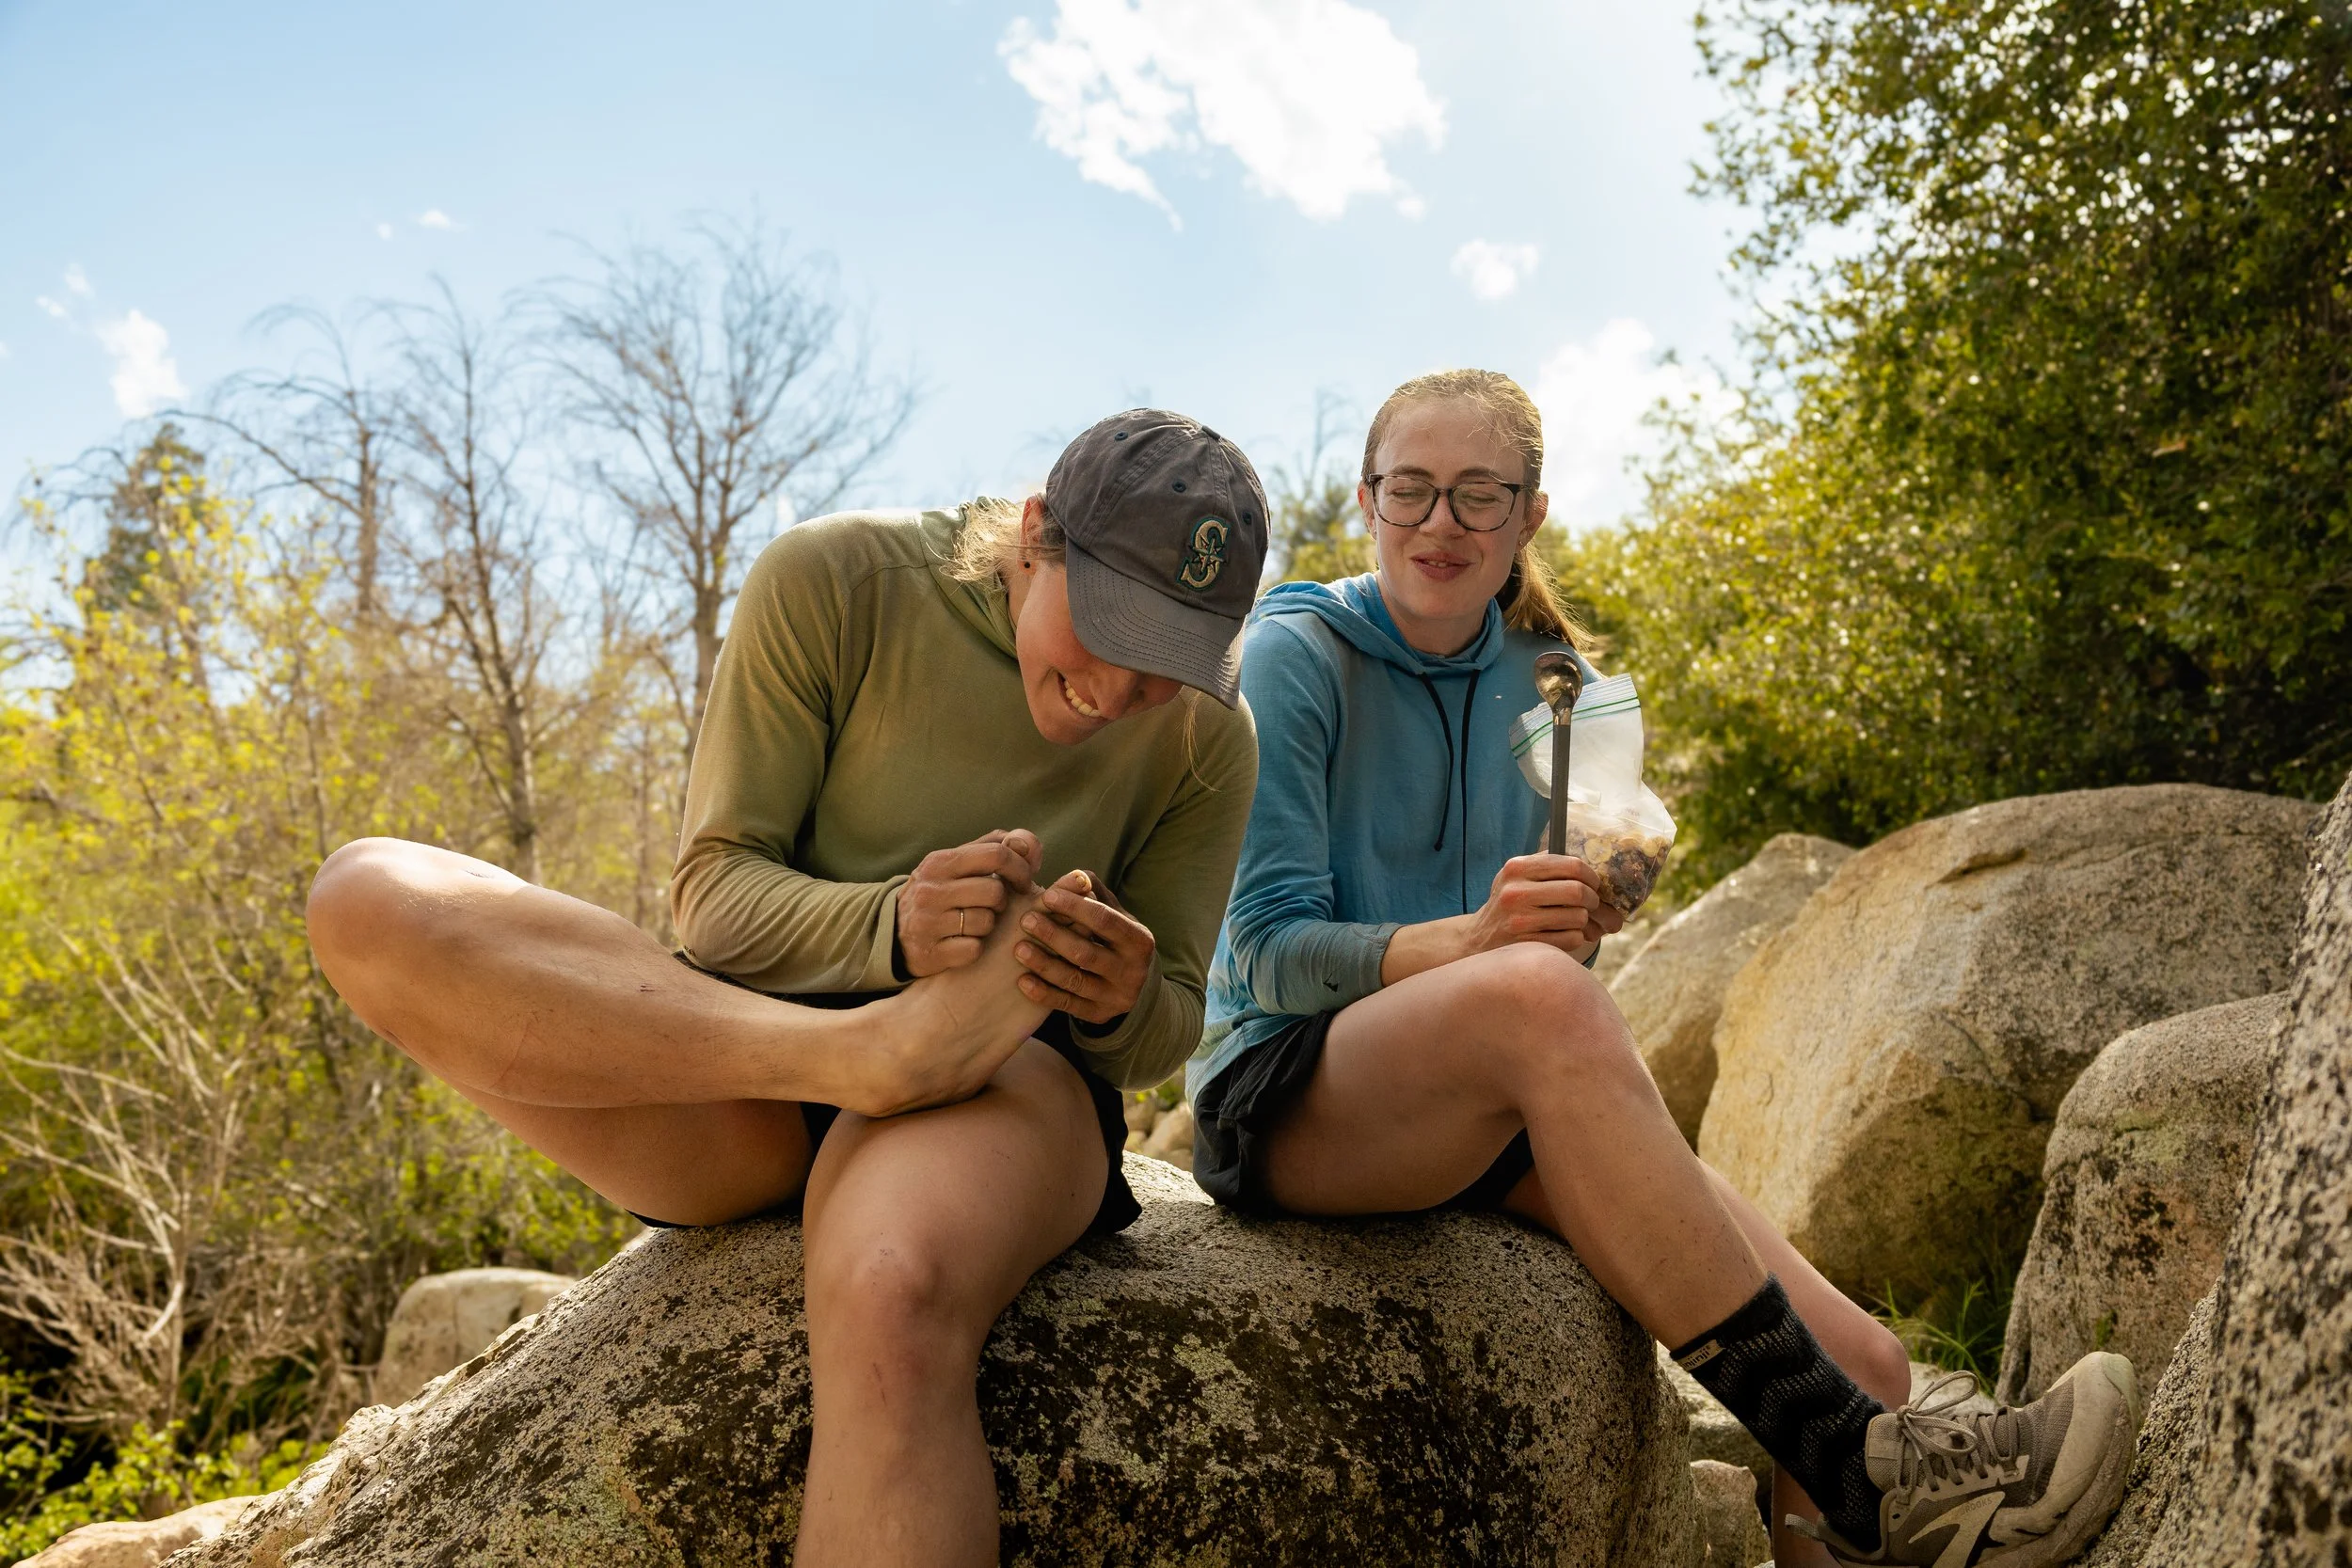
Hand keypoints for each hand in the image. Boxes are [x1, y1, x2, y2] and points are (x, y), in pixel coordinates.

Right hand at [896, 829, 1042, 977]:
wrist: (893, 930)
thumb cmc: (939, 891)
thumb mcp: (956, 863)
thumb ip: (993, 847)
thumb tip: (1027, 843)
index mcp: (940, 861)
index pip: (996, 854)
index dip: (1020, 868)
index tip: (1023, 882)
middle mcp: (930, 889)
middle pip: (995, 892)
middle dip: (1001, 901)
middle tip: (991, 906)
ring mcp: (928, 922)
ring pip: (986, 922)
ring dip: (987, 926)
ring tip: (972, 923)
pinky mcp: (930, 952)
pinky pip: (974, 949)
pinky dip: (975, 948)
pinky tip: (962, 942)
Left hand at [1013, 870, 1155, 1026]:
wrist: (1131, 984)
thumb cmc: (1114, 938)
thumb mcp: (1114, 915)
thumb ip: (1094, 894)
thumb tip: (1076, 877)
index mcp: (1140, 940)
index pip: (1104, 920)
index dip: (1075, 907)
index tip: (1047, 895)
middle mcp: (1133, 971)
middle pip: (1086, 953)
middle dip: (1053, 935)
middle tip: (1026, 920)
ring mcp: (1117, 997)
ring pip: (1075, 980)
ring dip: (1044, 964)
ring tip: (1019, 948)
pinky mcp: (1099, 1015)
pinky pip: (1068, 1005)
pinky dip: (1044, 993)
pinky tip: (1023, 981)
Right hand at [1465, 853, 1624, 958]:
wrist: (1478, 940)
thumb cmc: (1508, 904)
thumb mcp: (1516, 876)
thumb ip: (1546, 863)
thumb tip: (1589, 863)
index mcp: (1517, 868)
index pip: (1571, 865)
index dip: (1591, 876)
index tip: (1594, 884)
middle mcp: (1515, 892)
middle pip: (1578, 891)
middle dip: (1593, 899)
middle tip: (1592, 903)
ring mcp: (1520, 920)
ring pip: (1578, 917)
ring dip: (1584, 920)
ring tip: (1576, 919)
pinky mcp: (1527, 945)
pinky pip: (1572, 939)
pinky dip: (1576, 937)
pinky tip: (1565, 934)